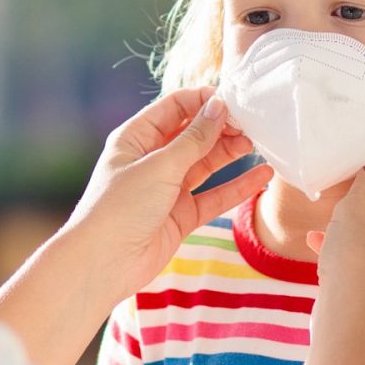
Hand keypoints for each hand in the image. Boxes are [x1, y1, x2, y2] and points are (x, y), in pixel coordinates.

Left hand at [65, 87, 273, 302]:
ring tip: (259, 143)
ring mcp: (166, 188)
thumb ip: (193, 139)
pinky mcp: (180, 215)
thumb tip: (218, 107)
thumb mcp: (159, 166)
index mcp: (135, 138)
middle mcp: (151, 160)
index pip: (175, 107)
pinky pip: (214, 196)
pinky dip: (237, 187)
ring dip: (231, 153)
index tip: (234, 101)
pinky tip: (262, 175)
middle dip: (222, 127)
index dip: (204, 101)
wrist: (103, 263)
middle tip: (253, 124)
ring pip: (205, 164)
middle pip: (193, 134)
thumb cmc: (119, 208)